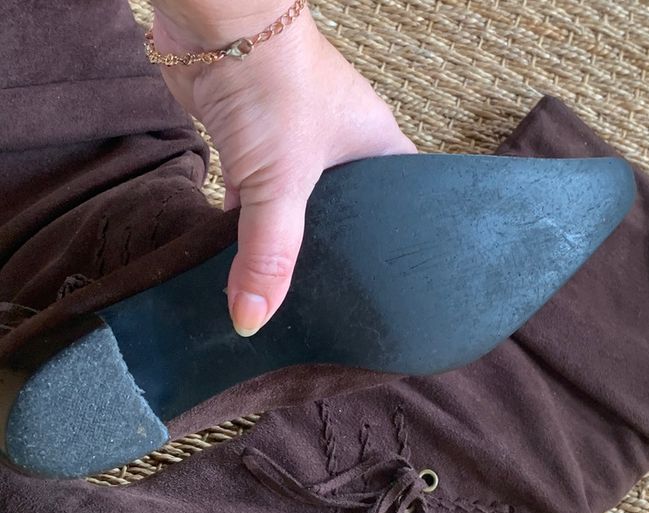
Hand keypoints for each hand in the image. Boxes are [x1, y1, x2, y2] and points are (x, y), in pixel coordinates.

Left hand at [150, 1, 416, 335]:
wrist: (218, 27)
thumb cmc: (274, 84)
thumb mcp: (282, 178)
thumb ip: (270, 251)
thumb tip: (252, 320)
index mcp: (378, 152)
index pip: (402, 211)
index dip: (399, 250)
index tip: (393, 293)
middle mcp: (345, 151)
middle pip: (348, 217)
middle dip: (337, 254)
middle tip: (337, 308)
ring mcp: (299, 149)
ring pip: (301, 210)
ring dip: (290, 242)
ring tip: (294, 296)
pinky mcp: (258, 151)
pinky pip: (261, 200)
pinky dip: (253, 226)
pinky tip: (248, 260)